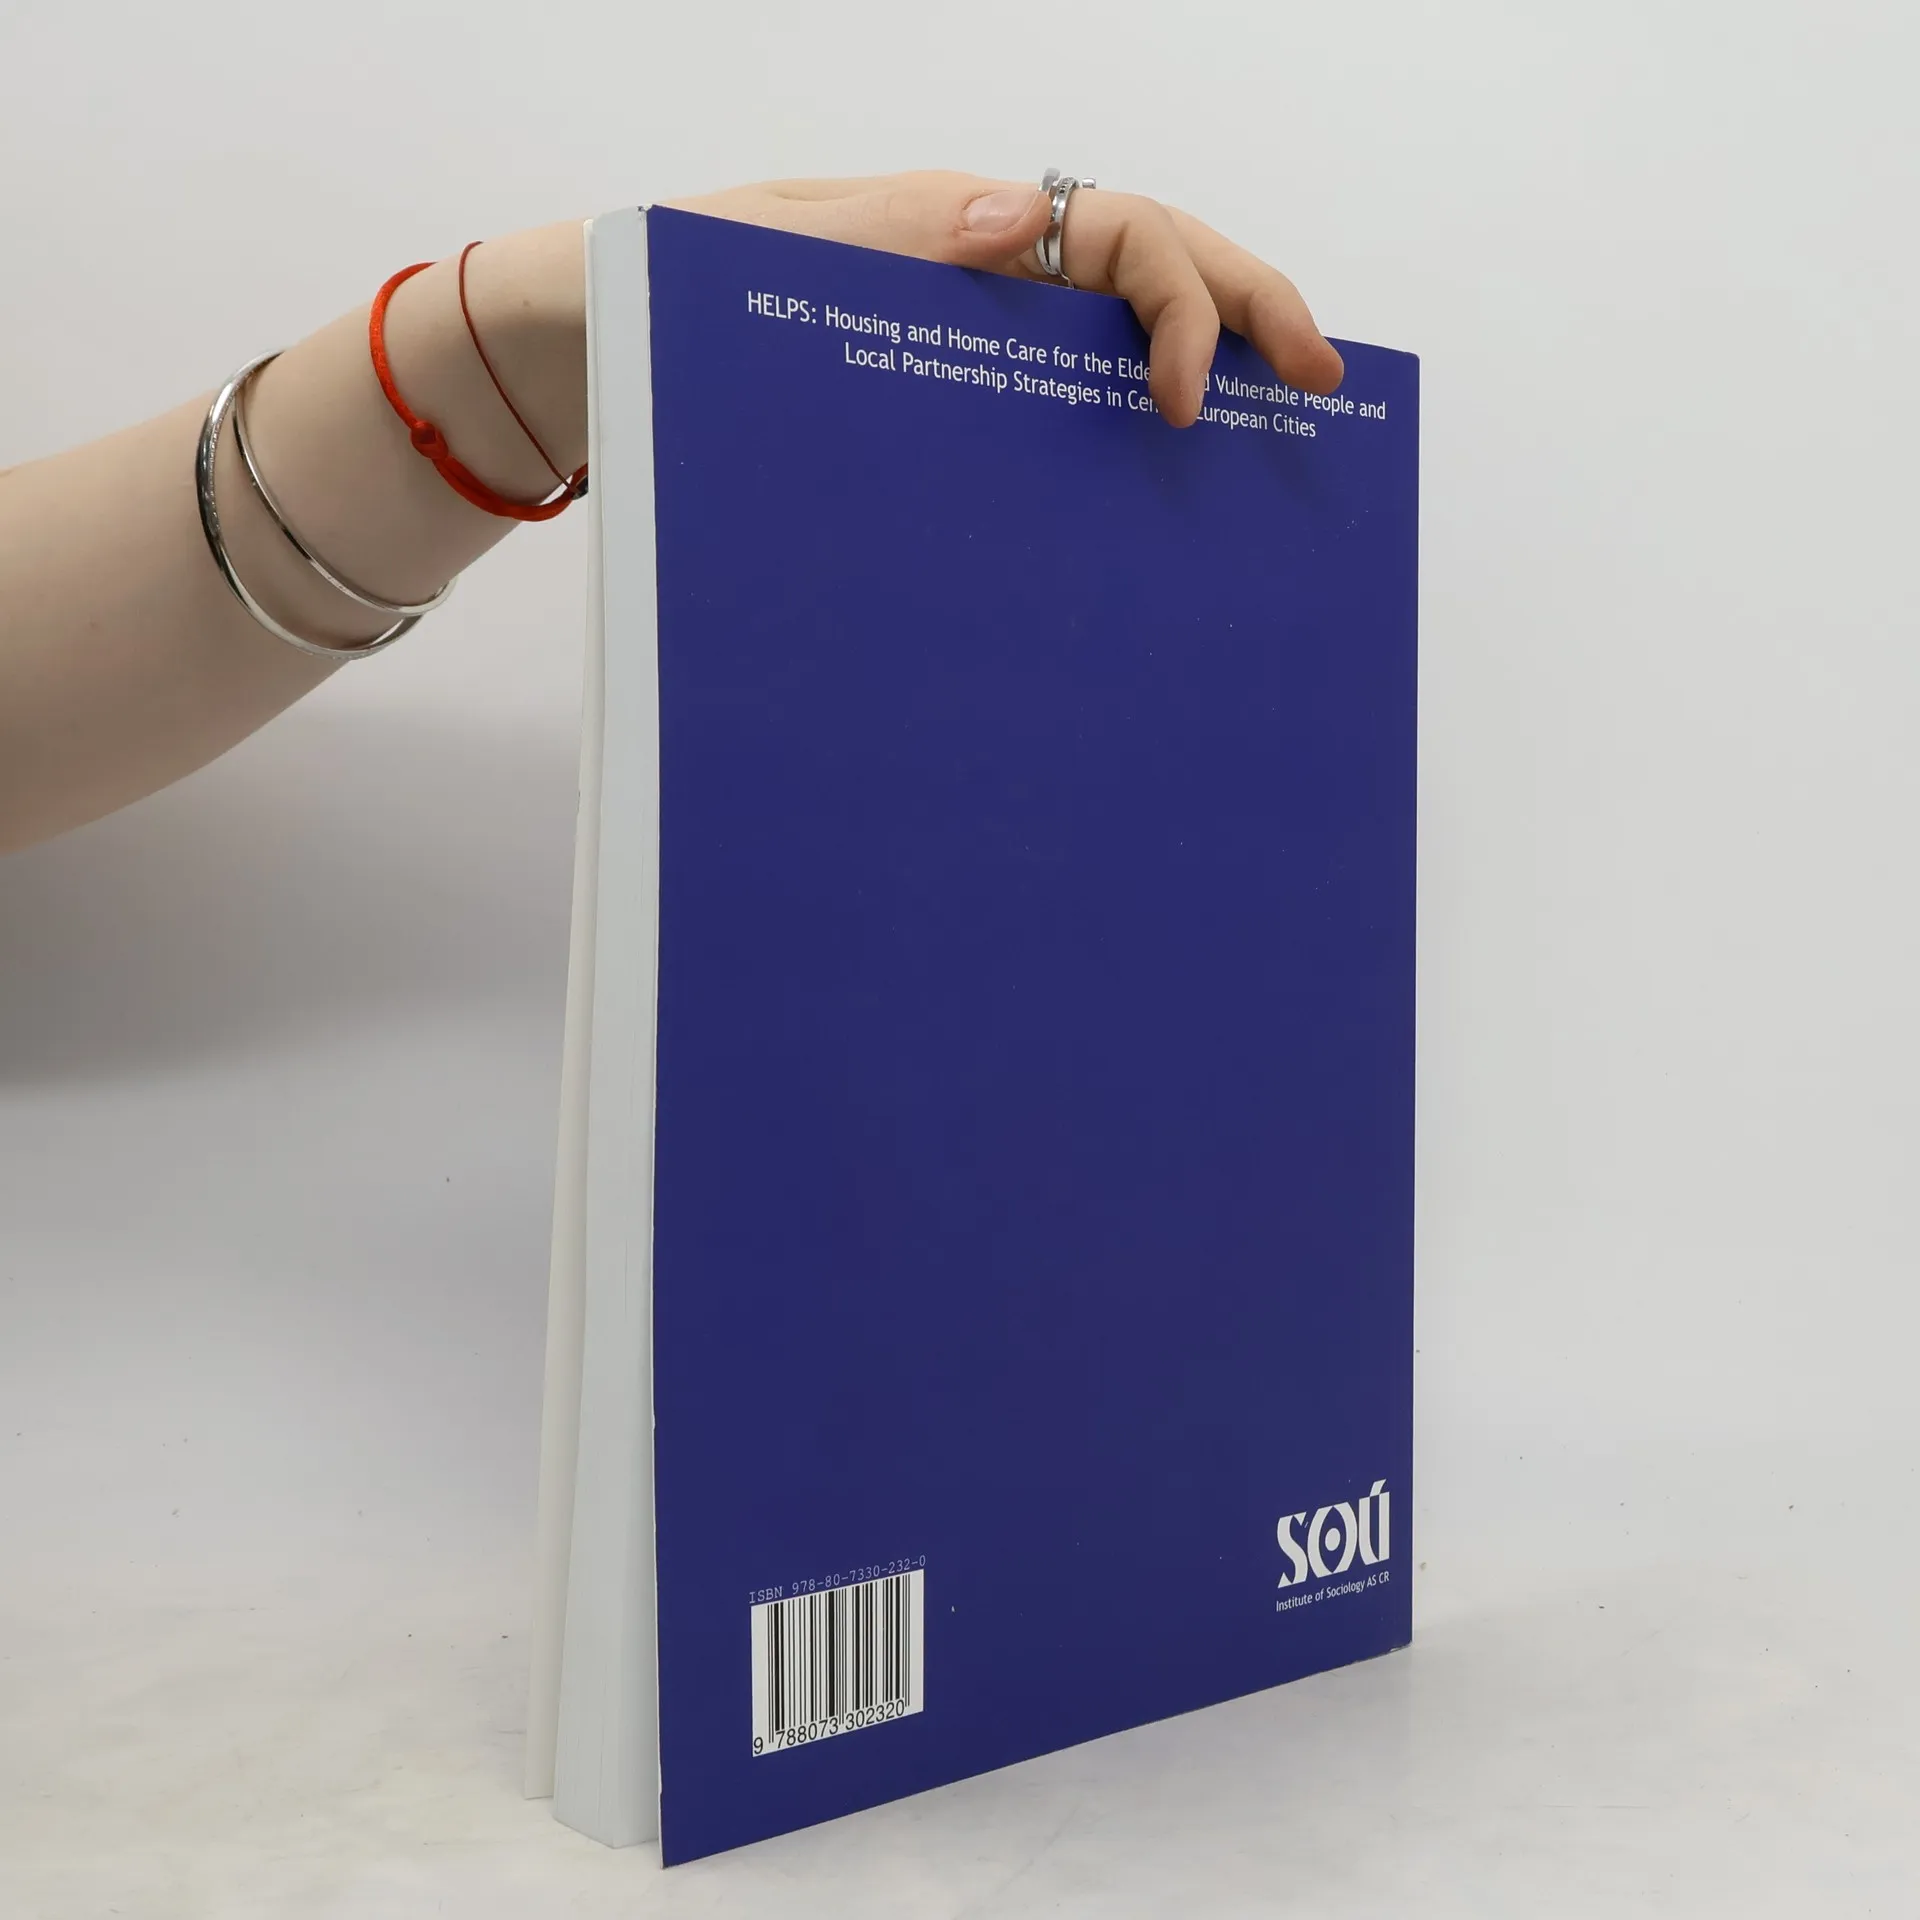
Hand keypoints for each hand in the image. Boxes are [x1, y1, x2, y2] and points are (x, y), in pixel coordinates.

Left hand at [667, 171, 1342, 428]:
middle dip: (1250, 311)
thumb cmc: (666, 294)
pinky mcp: (946, 402)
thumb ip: (892, 233)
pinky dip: (1127, 425)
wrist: (593, 349)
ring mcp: (972, 340)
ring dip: (1213, 365)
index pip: (1123, 231)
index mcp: (960, 224)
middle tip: (1324, 381)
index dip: (1186, 303)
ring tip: (1281, 427)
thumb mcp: (764, 253)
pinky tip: (1169, 483)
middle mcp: (983, 272)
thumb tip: (1033, 218)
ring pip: (1118, 336)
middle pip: (1152, 270)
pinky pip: (1058, 405)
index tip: (1189, 405)